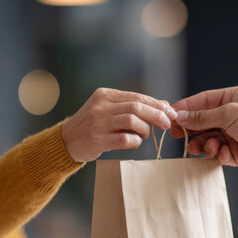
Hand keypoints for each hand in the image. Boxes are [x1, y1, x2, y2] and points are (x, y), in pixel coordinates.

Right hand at [62, 88, 177, 161]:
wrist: (66, 140)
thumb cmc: (93, 125)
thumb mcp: (109, 109)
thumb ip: (133, 106)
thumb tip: (164, 104)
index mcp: (105, 95)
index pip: (137, 96)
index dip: (156, 104)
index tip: (170, 112)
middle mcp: (101, 106)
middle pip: (137, 107)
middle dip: (156, 115)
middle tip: (167, 124)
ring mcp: (98, 123)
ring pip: (132, 121)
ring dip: (145, 129)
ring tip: (144, 135)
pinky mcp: (98, 140)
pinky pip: (125, 139)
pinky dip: (135, 141)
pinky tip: (134, 142)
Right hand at [171, 86, 237, 174]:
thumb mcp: (228, 114)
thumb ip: (202, 117)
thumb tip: (180, 117)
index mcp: (232, 99)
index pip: (202, 101)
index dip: (185, 109)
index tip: (170, 117)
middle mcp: (232, 116)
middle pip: (203, 122)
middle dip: (191, 130)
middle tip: (178, 136)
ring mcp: (234, 135)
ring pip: (209, 139)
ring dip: (204, 144)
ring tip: (201, 148)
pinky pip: (220, 154)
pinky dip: (219, 154)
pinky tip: (224, 153)